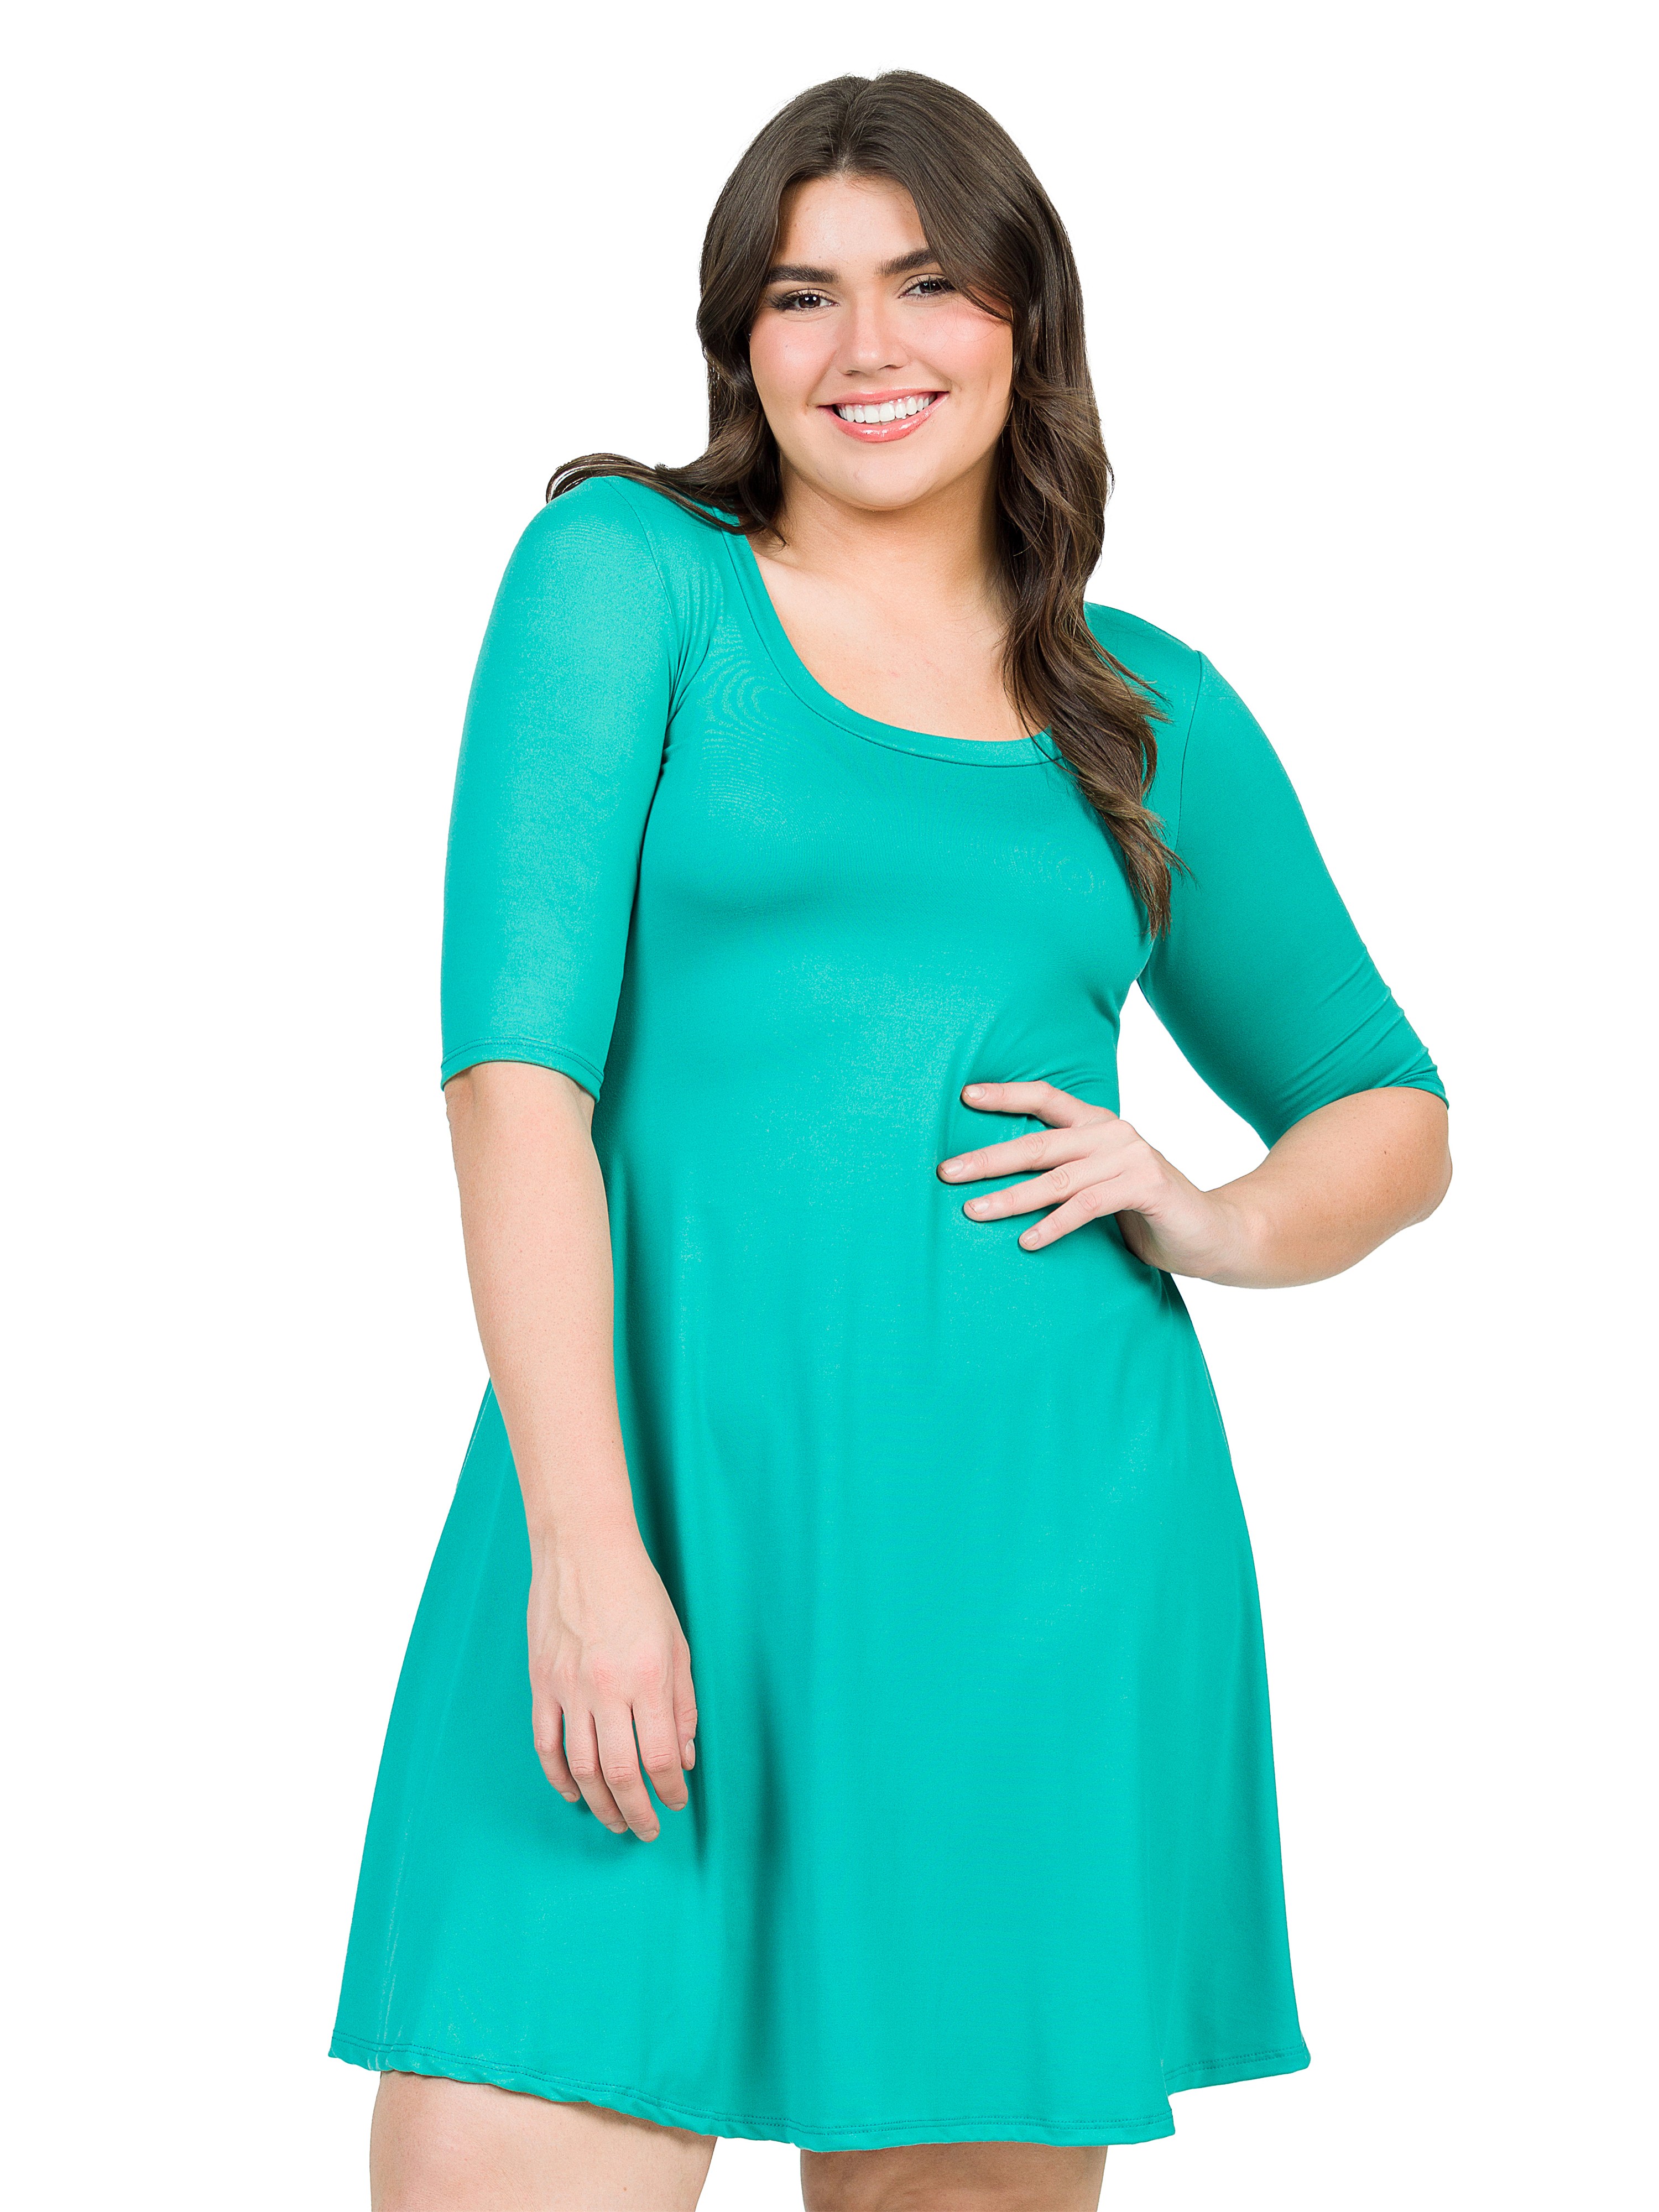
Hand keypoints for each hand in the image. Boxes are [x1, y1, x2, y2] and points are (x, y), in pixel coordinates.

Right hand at [527, 1527, 697, 1839]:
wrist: (583, 1550)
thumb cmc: (638, 1592)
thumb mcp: (678, 1643)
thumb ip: (683, 1704)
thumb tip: (683, 1759)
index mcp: (648, 1678)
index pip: (659, 1757)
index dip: (670, 1791)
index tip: (678, 1803)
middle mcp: (607, 1688)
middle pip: (619, 1773)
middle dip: (636, 1812)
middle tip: (647, 1830)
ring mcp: (568, 1688)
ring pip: (580, 1767)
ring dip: (599, 1804)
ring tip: (616, 1821)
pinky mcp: (541, 1683)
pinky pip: (545, 1744)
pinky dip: (558, 1777)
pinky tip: (574, 1793)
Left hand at [937, 1079, 1245, 1275]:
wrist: (1212, 1232)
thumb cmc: (1145, 1210)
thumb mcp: (1100, 1182)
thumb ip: (1064, 1172)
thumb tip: (999, 1178)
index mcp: (1098, 1124)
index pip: (1046, 1098)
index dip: (1005, 1095)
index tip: (964, 1097)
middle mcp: (1113, 1133)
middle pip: (1039, 1143)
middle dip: (988, 1158)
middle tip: (947, 1172)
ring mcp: (1131, 1157)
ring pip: (1057, 1178)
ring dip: (1011, 1197)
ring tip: (972, 1212)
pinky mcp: (1146, 1187)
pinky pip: (1088, 1205)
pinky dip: (1055, 1224)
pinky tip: (1028, 1241)